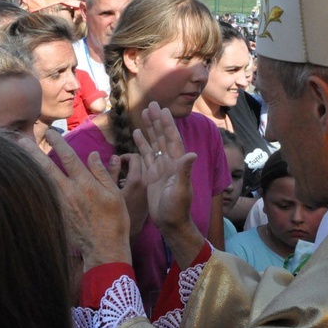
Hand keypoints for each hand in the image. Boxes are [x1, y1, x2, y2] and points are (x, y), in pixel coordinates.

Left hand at [20, 130, 130, 270]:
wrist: (104, 247)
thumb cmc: (115, 220)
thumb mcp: (115, 193)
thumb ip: (102, 173)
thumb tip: (92, 155)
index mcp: (85, 184)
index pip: (69, 157)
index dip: (59, 143)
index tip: (51, 132)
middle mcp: (69, 192)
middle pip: (47, 168)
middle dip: (33, 152)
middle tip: (21, 139)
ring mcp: (60, 205)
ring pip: (40, 182)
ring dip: (29, 168)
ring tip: (18, 156)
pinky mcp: (56, 215)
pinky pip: (42, 198)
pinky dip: (33, 187)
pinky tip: (24, 180)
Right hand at [116, 153, 150, 238]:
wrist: (130, 233)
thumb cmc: (116, 213)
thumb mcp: (110, 191)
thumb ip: (112, 172)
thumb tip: (115, 157)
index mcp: (137, 181)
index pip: (136, 158)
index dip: (125, 157)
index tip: (117, 162)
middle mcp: (147, 183)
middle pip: (143, 161)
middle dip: (131, 160)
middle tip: (120, 166)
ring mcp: (149, 190)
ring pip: (145, 170)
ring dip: (135, 168)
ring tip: (122, 174)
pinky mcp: (148, 195)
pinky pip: (146, 179)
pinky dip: (138, 176)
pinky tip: (126, 184)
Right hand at [133, 102, 204, 267]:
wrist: (170, 224)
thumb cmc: (177, 209)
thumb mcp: (181, 190)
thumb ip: (184, 171)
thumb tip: (192, 154)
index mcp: (177, 163)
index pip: (171, 139)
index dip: (167, 124)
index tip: (162, 110)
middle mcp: (169, 162)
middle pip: (162, 136)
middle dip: (157, 121)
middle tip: (151, 104)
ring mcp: (160, 168)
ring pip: (154, 143)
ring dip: (149, 128)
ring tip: (143, 113)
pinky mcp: (152, 175)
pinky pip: (146, 155)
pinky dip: (142, 144)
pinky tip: (136, 134)